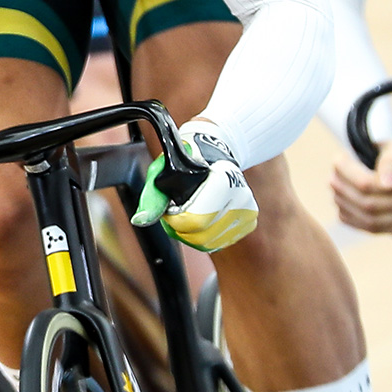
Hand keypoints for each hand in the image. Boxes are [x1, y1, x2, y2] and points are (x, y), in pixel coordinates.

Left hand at [133, 121, 258, 252]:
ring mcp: (247, 211)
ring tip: (190, 212)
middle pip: (201, 235)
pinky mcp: (250, 222)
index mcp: (224, 180)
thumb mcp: (164, 169)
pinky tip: (204, 217)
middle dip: (182, 228)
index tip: (171, 206)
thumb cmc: (188, 158)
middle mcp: (241, 197)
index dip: (175, 219)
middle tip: (178, 210)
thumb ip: (153, 196)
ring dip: (193, 233)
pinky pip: (219, 241)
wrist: (217, 149)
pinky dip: (206, 235)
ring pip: (209, 242)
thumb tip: (141, 220)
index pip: (195, 219)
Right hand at [330, 140, 391, 233]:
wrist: (384, 165)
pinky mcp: (348, 217)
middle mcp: (336, 183)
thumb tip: (388, 185)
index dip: (387, 188)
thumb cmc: (390, 153)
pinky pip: (371, 229)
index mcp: (341, 163)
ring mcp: (340, 203)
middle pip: (367, 204)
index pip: (364, 184)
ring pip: (369, 220)